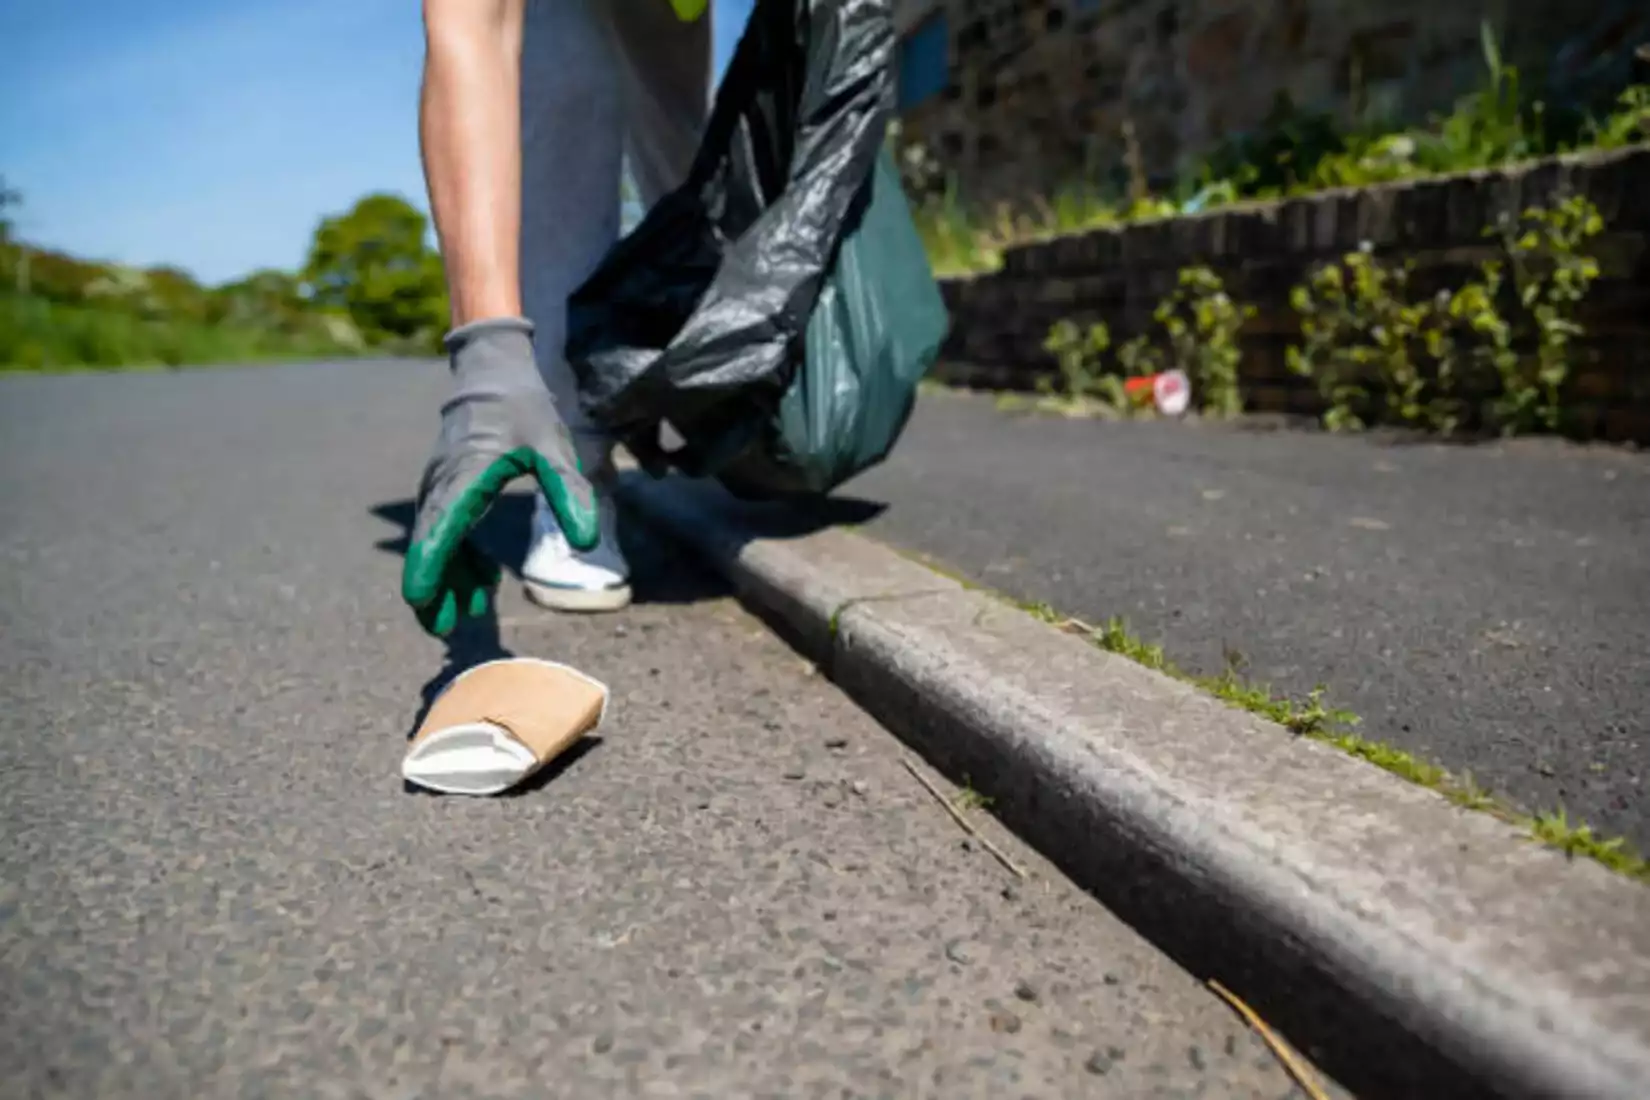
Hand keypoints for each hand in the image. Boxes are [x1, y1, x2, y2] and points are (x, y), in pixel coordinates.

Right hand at [402, 317, 597, 636]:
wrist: (492, 370)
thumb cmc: (523, 407)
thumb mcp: (554, 448)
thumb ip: (569, 493)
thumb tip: (588, 543)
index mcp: (463, 479)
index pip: (437, 535)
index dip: (428, 573)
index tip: (422, 605)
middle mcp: (441, 487)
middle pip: (427, 549)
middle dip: (434, 591)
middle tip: (444, 630)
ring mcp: (438, 487)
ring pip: (433, 544)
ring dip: (447, 580)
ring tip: (465, 616)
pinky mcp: (445, 488)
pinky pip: (442, 531)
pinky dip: (456, 559)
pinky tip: (481, 583)